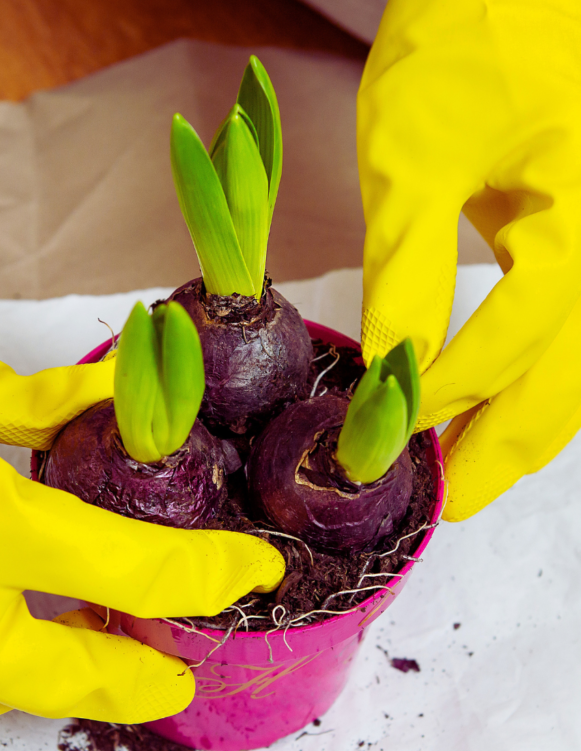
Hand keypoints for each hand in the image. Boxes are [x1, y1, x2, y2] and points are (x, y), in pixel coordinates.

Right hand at [0, 302, 283, 721]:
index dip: (206, 574)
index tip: (253, 570)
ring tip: (100, 668)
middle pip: (53, 678)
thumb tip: (108, 400)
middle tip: (177, 683)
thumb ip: (30, 403)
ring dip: (53, 689)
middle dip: (127, 685)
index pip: (128, 568)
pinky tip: (3, 651)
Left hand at [357, 0, 580, 519]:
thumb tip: (390, 369)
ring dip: (527, 423)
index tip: (395, 434)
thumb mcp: (413, 154)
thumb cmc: (464, 40)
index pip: (525, 333)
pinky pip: (574, 335)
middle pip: (575, 376)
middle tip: (451, 503)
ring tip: (468, 469)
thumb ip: (407, 268)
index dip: (456, 391)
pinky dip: (538, 380)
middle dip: (508, 445)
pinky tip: (494, 404)